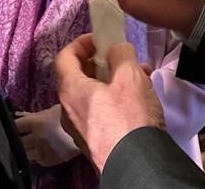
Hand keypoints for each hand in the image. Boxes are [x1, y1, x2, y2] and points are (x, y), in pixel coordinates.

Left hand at [14, 104, 80, 166]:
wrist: (90, 131)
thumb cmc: (72, 116)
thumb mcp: (52, 110)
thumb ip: (35, 114)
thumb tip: (20, 114)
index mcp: (37, 122)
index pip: (15, 125)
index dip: (13, 125)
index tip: (14, 125)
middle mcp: (37, 137)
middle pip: (18, 140)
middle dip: (18, 138)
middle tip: (21, 135)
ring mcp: (42, 151)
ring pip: (25, 153)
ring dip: (25, 148)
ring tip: (29, 144)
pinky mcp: (49, 161)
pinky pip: (36, 161)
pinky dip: (36, 156)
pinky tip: (40, 150)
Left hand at [56, 34, 164, 172]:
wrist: (137, 165)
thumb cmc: (129, 120)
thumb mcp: (130, 76)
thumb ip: (121, 54)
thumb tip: (116, 49)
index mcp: (71, 91)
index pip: (64, 57)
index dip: (81, 43)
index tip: (100, 39)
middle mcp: (69, 111)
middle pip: (79, 76)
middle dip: (103, 62)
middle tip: (122, 58)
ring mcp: (81, 129)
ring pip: (93, 95)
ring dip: (113, 81)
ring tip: (140, 78)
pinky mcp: (95, 142)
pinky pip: (101, 113)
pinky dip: (115, 100)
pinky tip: (139, 100)